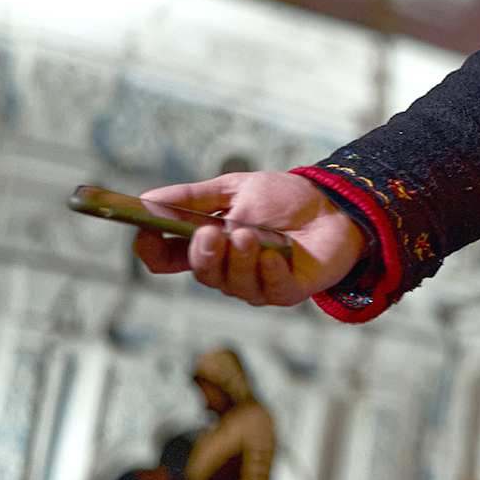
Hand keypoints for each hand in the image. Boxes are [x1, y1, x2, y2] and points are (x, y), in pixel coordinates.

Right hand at [134, 171, 363, 307]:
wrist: (335, 205)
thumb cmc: (284, 200)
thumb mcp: (236, 188)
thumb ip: (194, 197)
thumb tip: (146, 198)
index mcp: (207, 245)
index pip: (164, 258)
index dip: (150, 248)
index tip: (144, 229)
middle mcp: (226, 269)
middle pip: (199, 273)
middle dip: (203, 254)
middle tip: (210, 233)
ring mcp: (256, 283)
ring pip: (232, 283)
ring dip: (238, 258)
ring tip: (248, 234)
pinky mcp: (286, 291)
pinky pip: (270, 289)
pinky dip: (268, 271)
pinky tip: (273, 254)